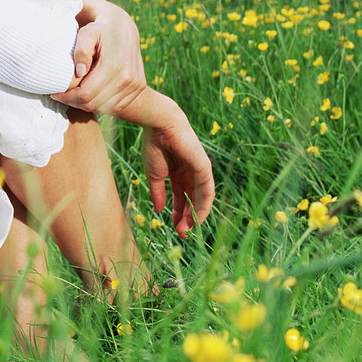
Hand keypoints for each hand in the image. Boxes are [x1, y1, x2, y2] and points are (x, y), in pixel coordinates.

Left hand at [52, 0, 146, 116]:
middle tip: (62, 94)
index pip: (86, 95)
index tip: (55, 92)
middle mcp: (127, 78)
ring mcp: (135, 85)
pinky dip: (100, 103)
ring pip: (103, 108)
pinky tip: (90, 92)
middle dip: (74, 102)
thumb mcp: (87, 32)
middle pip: (93, 104)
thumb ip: (81, 50)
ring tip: (75, 92)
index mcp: (114, 66)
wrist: (123, 26)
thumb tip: (80, 72)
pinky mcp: (138, 88)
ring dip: (86, 104)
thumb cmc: (99, 29)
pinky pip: (115, 106)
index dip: (67, 97)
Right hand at [141, 109, 214, 239]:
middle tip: (182, 234)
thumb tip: (160, 211)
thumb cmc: (154, 146)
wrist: (160, 126)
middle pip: (191, 200)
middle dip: (187, 218)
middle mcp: (190, 173)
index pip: (180, 198)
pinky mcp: (205, 168)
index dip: (177, 214)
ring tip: (187, 230)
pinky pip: (207, 191)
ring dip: (195, 215)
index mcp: (177, 173)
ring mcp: (199, 171)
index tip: (173, 228)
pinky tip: (196, 217)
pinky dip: (203, 205)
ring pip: (201, 198)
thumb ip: (158, 193)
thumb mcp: (154, 175)